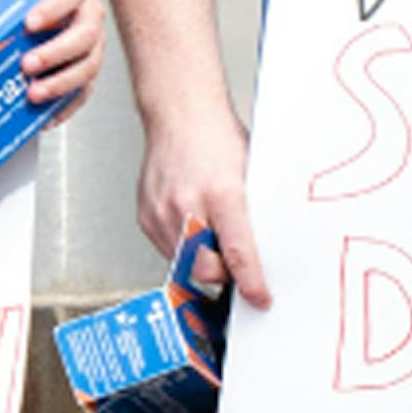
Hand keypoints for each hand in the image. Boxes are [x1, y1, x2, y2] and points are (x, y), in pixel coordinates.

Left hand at [19, 0, 100, 111]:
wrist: (39, 6)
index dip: (53, 8)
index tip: (29, 23)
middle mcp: (87, 14)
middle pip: (85, 33)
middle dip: (56, 52)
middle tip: (27, 64)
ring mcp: (92, 44)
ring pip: (89, 65)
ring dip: (61, 82)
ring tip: (34, 93)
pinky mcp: (87, 69)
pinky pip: (84, 91)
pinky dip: (65, 106)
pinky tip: (45, 115)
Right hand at [137, 100, 271, 308]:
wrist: (179, 114)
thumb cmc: (216, 138)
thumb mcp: (250, 175)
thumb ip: (253, 213)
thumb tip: (265, 248)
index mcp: (222, 194)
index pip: (238, 253)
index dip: (250, 283)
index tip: (259, 298)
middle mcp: (187, 205)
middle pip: (204, 268)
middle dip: (222, 275)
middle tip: (235, 266)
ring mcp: (162, 212)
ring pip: (184, 263)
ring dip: (202, 258)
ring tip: (212, 229)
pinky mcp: (146, 217)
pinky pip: (168, 249)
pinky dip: (185, 246)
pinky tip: (194, 222)